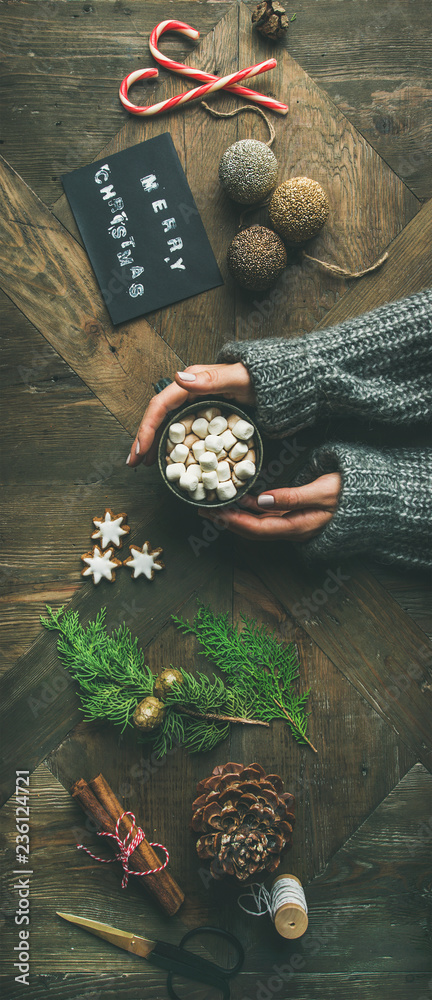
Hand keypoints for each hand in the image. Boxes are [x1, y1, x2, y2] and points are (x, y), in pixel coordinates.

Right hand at [127, 363, 253, 466]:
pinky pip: (178, 428)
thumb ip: (211, 380)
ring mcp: (193, 401)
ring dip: (152, 443)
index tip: (140, 450)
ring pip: (165, 423)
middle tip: (133, 463)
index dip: (147, 428)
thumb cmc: (257, 380)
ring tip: (142, 464)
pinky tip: (164, 456)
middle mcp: (188, 391)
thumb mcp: (237, 380)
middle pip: (157, 416)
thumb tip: (179, 378)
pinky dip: (168, 442)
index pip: (160, 406)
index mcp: (191, 382)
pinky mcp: (200, 411)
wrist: (271, 381)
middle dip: (143, 439)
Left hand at [199, 473, 341, 541]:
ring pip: (258, 524)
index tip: (215, 513)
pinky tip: (241, 500)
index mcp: (298, 526)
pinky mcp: (296, 516)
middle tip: (205, 510)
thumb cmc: (350, 494)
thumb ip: (293, 497)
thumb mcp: (323, 492)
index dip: (234, 522)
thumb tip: (263, 501)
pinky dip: (251, 510)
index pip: (258, 529)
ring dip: (236, 517)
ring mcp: (294, 524)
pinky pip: (268, 517)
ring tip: (216, 505)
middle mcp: (293, 529)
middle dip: (227, 522)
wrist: (372, 500)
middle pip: (253, 531)